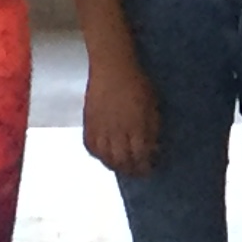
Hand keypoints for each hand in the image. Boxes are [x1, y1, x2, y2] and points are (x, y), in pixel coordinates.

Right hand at [80, 55, 159, 175]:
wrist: (112, 68)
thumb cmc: (138, 83)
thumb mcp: (153, 106)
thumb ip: (152, 129)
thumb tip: (153, 148)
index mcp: (136, 126)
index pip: (140, 155)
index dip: (145, 166)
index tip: (150, 169)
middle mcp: (117, 131)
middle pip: (122, 160)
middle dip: (131, 170)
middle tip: (137, 173)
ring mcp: (100, 128)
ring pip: (105, 157)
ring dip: (115, 166)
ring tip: (122, 167)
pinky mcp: (88, 123)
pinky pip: (90, 146)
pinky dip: (98, 155)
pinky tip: (104, 156)